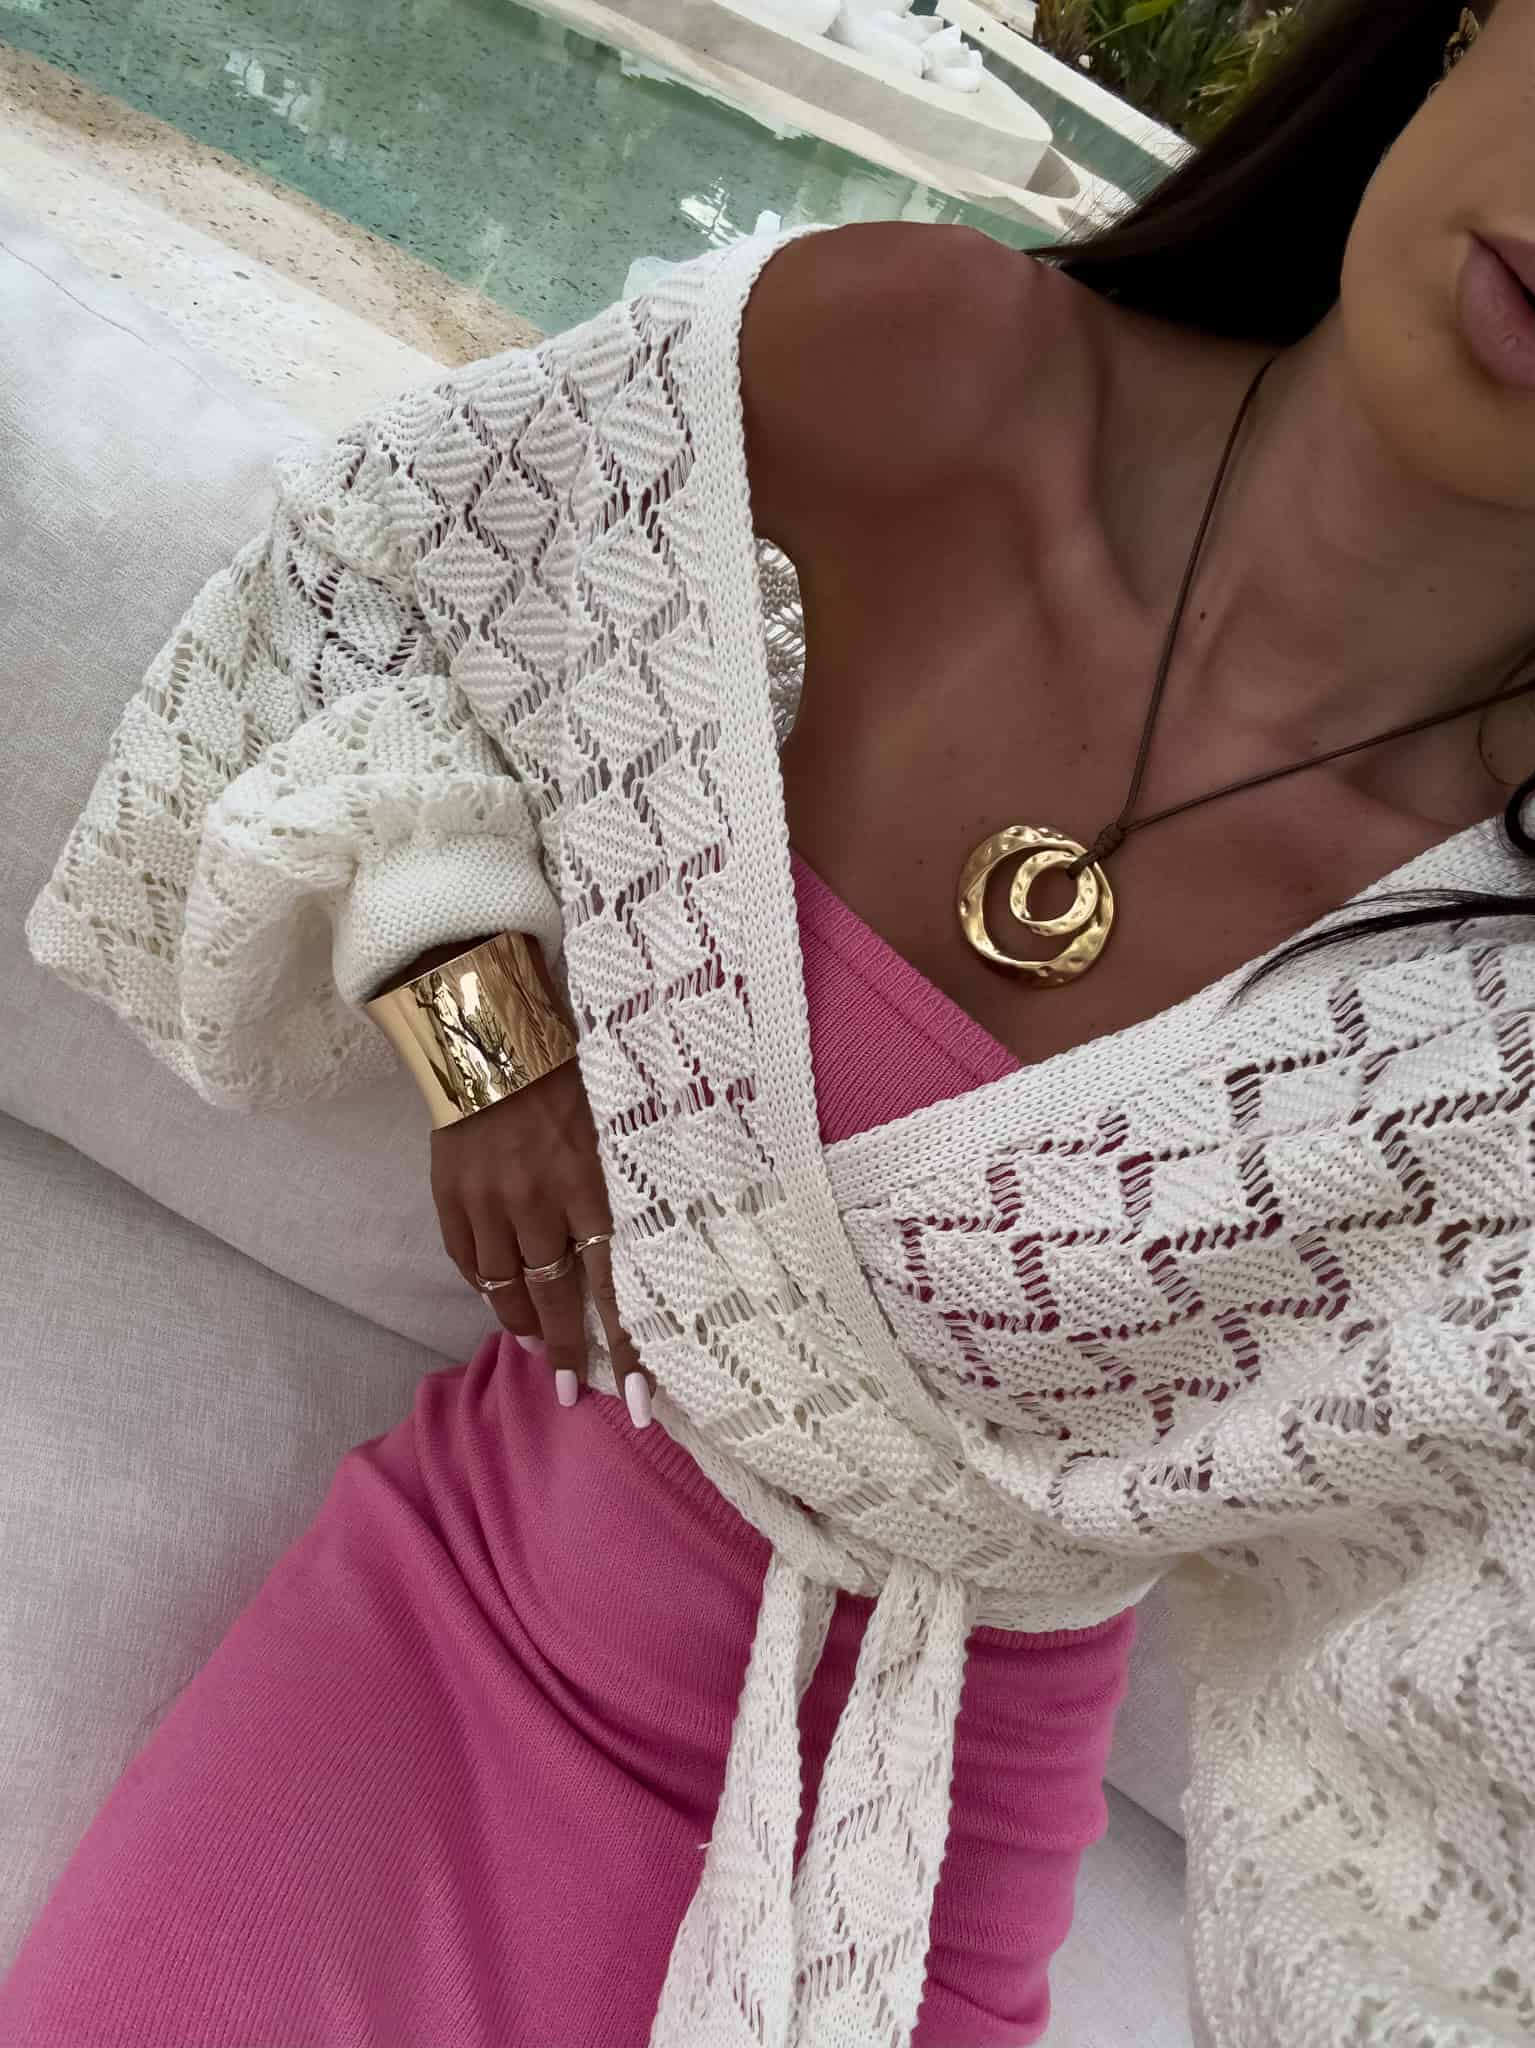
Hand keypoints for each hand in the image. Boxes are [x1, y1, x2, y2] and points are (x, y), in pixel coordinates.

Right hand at [429, 1059, 650, 1422]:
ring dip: (525, 1324)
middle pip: (555, 1298)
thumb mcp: (613, 1124)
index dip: (626, 1347)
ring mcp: (488, 1205)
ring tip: (540, 1346)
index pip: (615, 1284)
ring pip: (507, 1290)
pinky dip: (488, 1286)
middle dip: (569, 1352)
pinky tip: (502, 1296)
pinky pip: (470, 1264)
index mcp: (590, 1184)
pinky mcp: (449, 1200)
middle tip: (574, 1392)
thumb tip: (647, 1247)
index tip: (642, 1402)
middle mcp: (538, 1203)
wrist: (488, 1032)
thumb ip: (624, 1185)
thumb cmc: (567, 1071)